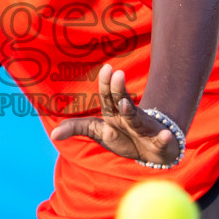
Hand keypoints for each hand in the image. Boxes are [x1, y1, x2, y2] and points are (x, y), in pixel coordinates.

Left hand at [50, 63, 180, 165]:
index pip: (108, 97)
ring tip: (125, 104)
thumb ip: (77, 128)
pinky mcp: (159, 142)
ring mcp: (145, 129)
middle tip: (116, 74)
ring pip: (138, 119)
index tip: (107, 67)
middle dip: (118, 90)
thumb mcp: (99, 132)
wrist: (152, 151)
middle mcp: (130, 117)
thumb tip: (53, 134)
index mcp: (114, 113)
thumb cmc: (124, 137)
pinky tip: (166, 135)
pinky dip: (164, 138)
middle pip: (122, 102)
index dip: (106, 83)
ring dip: (131, 111)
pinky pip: (162, 140)